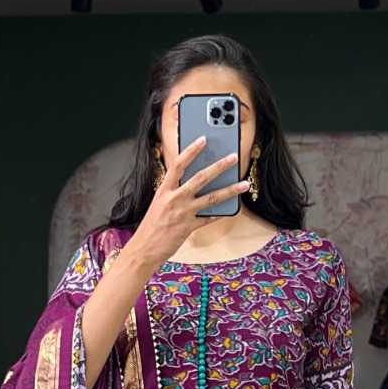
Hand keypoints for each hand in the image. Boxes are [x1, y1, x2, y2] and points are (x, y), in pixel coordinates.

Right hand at [126, 137, 250, 270]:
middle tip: (233, 157)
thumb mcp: (159, 203)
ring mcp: (183, 213)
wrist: (143, 249)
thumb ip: (174, 192)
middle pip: (200, 177)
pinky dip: (221, 213)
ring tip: (243, 184)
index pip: (178, 164)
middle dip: (219, 166)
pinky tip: (232, 208)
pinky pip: (209, 218)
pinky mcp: (189, 228)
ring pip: (211, 198)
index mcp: (164, 190)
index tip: (203, 139)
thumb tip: (194, 183)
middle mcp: (174, 199)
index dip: (191, 150)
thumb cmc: (151, 226)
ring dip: (230, 190)